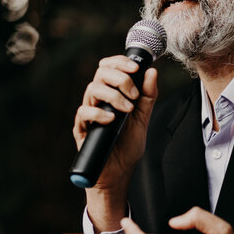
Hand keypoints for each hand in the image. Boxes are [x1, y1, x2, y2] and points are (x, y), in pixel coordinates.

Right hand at [72, 55, 158, 188]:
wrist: (119, 172)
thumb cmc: (128, 145)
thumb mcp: (143, 118)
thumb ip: (148, 96)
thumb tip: (152, 72)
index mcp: (111, 93)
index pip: (109, 67)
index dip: (119, 62)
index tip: (135, 68)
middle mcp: (98, 99)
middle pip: (100, 73)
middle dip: (119, 78)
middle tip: (133, 94)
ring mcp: (89, 112)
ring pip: (92, 89)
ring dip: (113, 95)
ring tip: (128, 109)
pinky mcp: (82, 128)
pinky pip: (83, 112)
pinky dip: (98, 113)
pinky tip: (111, 120)